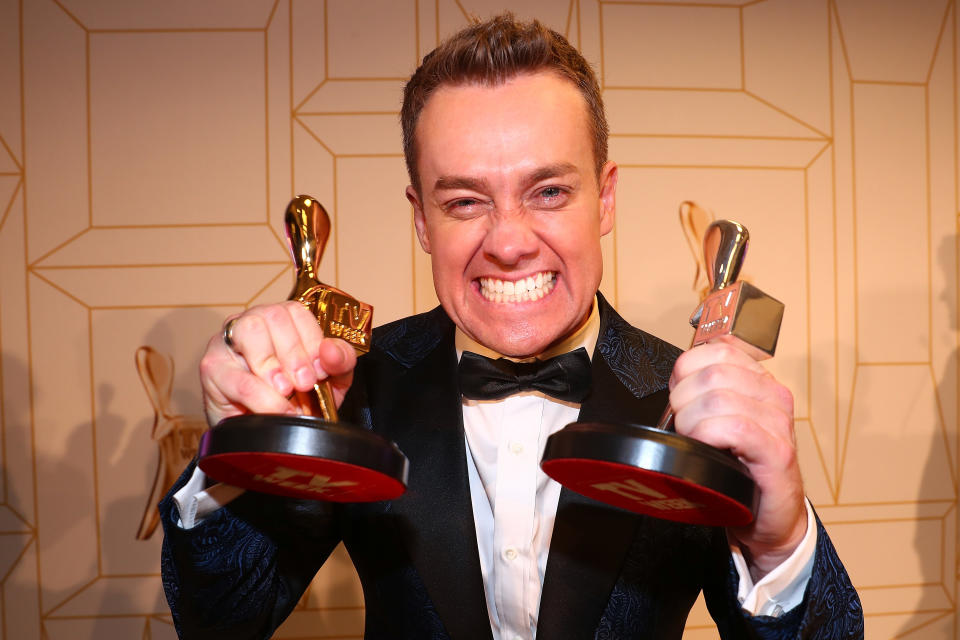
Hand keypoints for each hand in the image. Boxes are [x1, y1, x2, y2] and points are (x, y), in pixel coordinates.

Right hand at [199, 301, 356, 425]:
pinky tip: (276, 409)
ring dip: (273, 364)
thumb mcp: (329, 382)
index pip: (297, 311)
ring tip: (286, 390)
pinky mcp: (211, 368)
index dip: (313, 340)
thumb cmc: (294, 400)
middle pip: (273, 316)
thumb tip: (331, 349)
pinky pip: (238, 377)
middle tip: (306, 383)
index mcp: (281, 320)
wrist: (264, 436)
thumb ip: (340, 363)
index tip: (321, 370)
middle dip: (295, 353)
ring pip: (250, 331)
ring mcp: (227, 342)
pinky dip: (262, 396)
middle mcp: (252, 322)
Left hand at [668, 342, 805, 580]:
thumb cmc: (740, 470)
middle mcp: (773, 395)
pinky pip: (735, 428)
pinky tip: (707, 451)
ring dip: (691, 422)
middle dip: (683, 400)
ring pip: (718, 398)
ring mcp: (779, 422)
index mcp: (758, 381)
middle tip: (684, 427)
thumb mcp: (721, 422)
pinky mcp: (778, 452)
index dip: (686, 371)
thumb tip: (676, 381)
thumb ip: (705, 394)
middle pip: (711, 373)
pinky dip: (708, 437)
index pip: (717, 348)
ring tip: (695, 442)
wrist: (770, 517)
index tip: (681, 398)